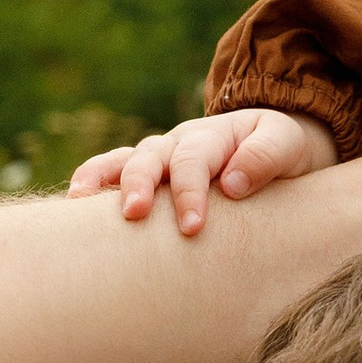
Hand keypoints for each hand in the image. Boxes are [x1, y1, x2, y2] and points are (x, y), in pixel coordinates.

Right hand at [69, 107, 338, 234]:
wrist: (276, 148)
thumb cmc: (284, 152)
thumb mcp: (288, 146)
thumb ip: (266, 157)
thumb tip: (231, 182)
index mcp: (216, 135)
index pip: (195, 160)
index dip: (190, 192)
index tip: (192, 227)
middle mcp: (181, 141)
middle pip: (152, 156)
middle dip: (140, 184)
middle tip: (134, 214)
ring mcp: (161, 155)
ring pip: (125, 159)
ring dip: (103, 178)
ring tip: (79, 199)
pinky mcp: (149, 173)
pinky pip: (113, 169)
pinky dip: (93, 179)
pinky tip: (73, 200)